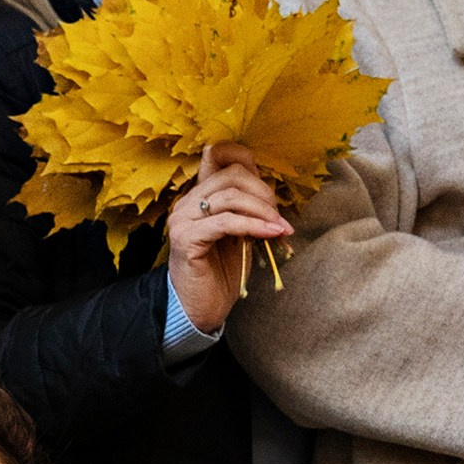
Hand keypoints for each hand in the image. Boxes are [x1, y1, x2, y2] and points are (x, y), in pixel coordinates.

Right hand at [166, 142, 291, 332]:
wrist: (200, 309)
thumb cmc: (221, 273)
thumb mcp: (240, 233)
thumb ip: (248, 208)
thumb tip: (272, 193)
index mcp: (199, 195)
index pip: (216, 154)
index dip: (244, 157)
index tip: (269, 186)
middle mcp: (187, 202)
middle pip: (231, 175)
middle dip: (263, 193)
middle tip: (279, 217)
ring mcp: (183, 219)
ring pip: (230, 197)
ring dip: (263, 211)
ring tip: (280, 229)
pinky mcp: (186, 239)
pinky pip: (225, 222)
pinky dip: (253, 226)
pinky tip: (271, 234)